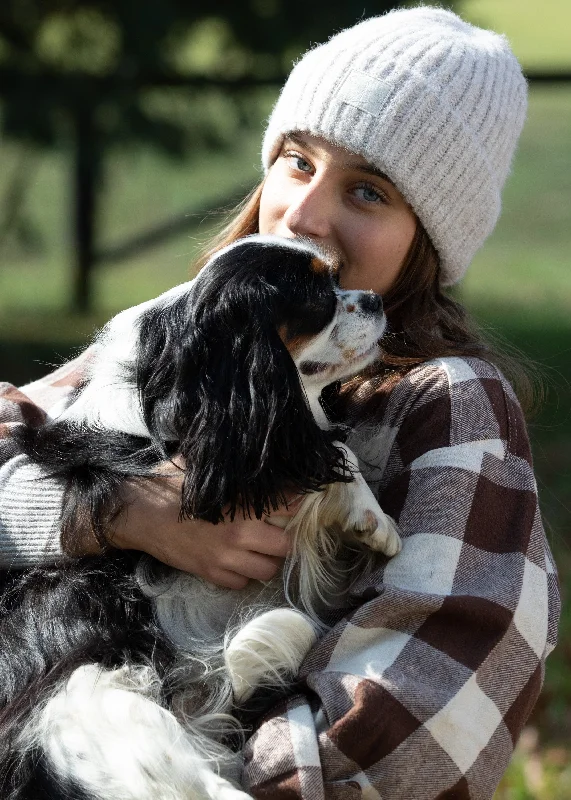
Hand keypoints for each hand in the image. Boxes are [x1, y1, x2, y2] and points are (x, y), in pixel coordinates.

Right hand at [106, 463, 298, 589]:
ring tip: (261, 548)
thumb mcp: (200, 465)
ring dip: (268, 559)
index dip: (296, 501)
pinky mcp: (211, 575)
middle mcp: (238, 534)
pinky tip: (237, 560)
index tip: (296, 498)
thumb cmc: (168, 485)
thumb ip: (227, 463)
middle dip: (284, 537)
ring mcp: (225, 559)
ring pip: (268, 570)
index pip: (286, 504)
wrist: (137, 515)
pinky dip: (244, 574)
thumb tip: (247, 446)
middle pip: (285, 545)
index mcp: (238, 504)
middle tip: (277, 528)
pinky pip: (243, 583)